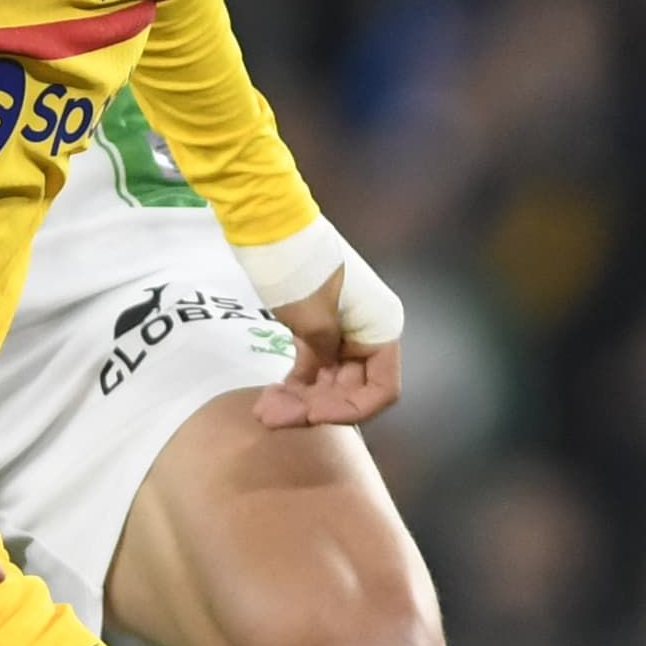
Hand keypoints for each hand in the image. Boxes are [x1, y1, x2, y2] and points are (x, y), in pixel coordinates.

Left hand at [257, 284, 402, 430]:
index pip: (381, 389)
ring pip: (330, 381)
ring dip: (300, 400)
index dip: (348, 410)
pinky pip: (315, 366)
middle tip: (269, 415)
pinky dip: (297, 383)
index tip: (311, 414)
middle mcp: (370, 333)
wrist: (271, 230)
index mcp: (382, 329)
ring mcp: (345, 331)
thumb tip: (319, 381)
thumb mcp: (314, 322)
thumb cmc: (300, 274)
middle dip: (312, 407)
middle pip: (351, 389)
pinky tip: (271, 396)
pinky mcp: (320, 329)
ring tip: (264, 409)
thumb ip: (323, 359)